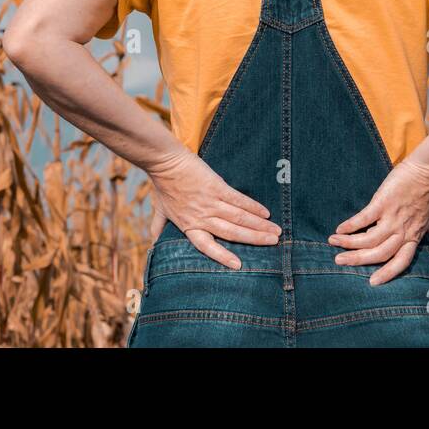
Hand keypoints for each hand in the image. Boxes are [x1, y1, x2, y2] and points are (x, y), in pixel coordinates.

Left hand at [146, 149, 279, 268]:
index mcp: (189, 226)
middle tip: (274, 243)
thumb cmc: (162, 185)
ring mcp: (211, 202)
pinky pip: (239, 200)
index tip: (239, 265)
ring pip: (239, 218)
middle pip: (232, 233)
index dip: (223, 256)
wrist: (166, 163)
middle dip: (254, 239)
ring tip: (275, 232)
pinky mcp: (217, 187)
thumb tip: (153, 242)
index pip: (207, 246)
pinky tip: (265, 213)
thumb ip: (158, 226)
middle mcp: (202, 217)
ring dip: (259, 226)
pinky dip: (253, 207)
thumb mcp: (159, 210)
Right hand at [328, 158, 428, 284]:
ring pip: (368, 240)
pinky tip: (339, 229)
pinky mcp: (383, 203)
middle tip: (339, 261)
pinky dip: (350, 226)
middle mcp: (403, 231)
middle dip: (357, 260)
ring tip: (333, 242)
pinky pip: (363, 219)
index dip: (387, 274)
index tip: (372, 282)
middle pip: (378, 254)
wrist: (428, 170)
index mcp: (413, 237)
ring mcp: (392, 218)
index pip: (400, 262)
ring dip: (348, 244)